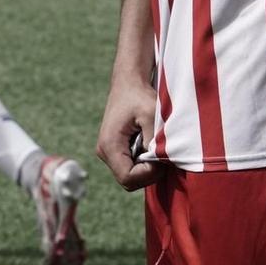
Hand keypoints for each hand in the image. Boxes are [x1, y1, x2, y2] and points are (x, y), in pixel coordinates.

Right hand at [96, 73, 160, 189]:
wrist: (129, 83)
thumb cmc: (140, 97)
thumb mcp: (152, 117)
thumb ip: (154, 142)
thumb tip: (158, 164)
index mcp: (109, 145)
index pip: (128, 178)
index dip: (148, 174)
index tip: (161, 158)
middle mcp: (104, 151)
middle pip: (129, 180)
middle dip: (149, 173)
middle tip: (162, 153)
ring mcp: (108, 151)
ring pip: (130, 175)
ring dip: (148, 167)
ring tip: (156, 146)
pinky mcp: (115, 150)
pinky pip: (131, 167)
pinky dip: (144, 162)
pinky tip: (150, 145)